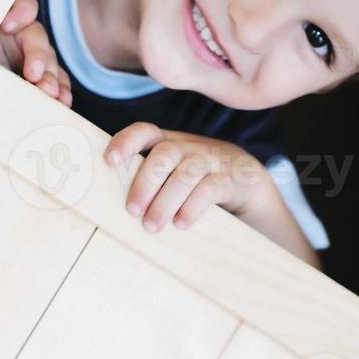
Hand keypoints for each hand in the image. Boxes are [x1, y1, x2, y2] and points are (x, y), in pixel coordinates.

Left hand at [0, 0, 71, 107]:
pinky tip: (61, 102)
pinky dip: (58, 91)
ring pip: (49, 62)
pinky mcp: (34, 77)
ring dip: (52, 78)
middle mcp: (19, 33)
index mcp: (3, 17)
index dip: (20, 12)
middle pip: (37, 37)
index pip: (23, 5)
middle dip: (39, 56)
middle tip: (35, 75)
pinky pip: (53, 81)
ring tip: (52, 95)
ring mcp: (28, 56)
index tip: (6, 26)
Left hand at [103, 123, 267, 233]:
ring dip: (165, 201)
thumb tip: (116, 206)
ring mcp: (212, 160)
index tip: (109, 161)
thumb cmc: (198, 181)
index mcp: (169, 143)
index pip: (145, 132)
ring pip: (186, 174)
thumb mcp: (175, 172)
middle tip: (132, 211)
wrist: (249, 181)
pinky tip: (181, 224)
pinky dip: (193, 207)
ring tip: (152, 226)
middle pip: (164, 155)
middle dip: (145, 183)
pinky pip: (210, 189)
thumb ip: (151, 180)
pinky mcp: (231, 179)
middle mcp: (189, 147)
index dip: (126, 142)